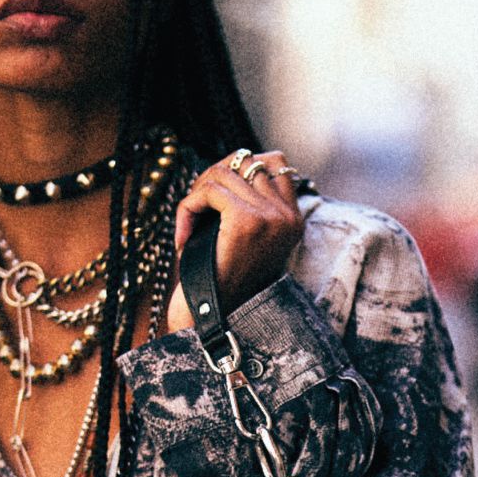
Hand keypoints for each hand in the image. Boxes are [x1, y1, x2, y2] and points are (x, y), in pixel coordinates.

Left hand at [166, 149, 303, 332]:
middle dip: (214, 175)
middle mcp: (289, 216)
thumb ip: (249, 200)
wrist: (215, 316)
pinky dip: (188, 207)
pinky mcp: (248, 220)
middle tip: (196, 206)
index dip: (239, 166)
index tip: (215, 194)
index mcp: (294, 218)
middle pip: (247, 160)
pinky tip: (184, 234)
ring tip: (189, 223)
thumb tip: (232, 160)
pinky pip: (209, 190)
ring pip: (224, 172)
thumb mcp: (245, 234)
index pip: (274, 161)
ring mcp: (272, 217)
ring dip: (196, 193)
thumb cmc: (223, 278)